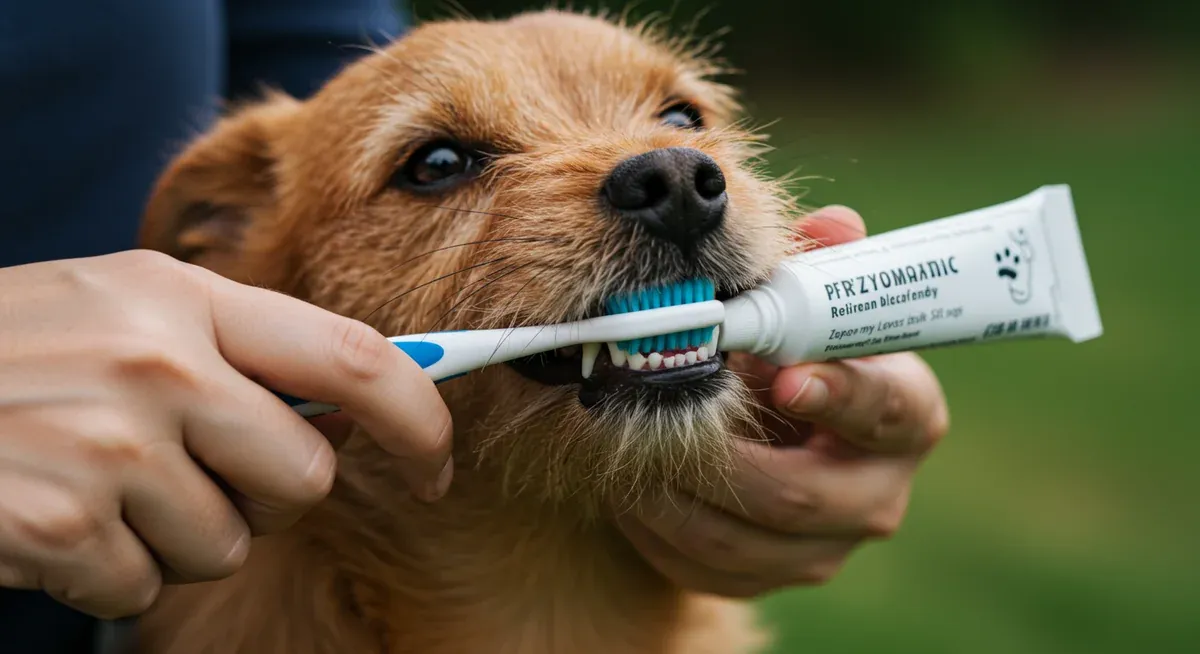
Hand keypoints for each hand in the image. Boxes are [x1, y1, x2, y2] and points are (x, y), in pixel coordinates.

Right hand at [0, 250, 452, 617]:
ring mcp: (109, 443)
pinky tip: (56, 518)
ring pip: (229, 543)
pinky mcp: (61, 522)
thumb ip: (234, 348)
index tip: (438, 460)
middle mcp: (157, 362)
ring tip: (102, 485)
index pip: (352, 357)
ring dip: (178, 536)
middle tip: (193, 474)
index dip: (420, 415)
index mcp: (182, 297)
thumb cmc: (15, 353)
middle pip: (304, 475)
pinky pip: (145, 584)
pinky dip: (109, 571)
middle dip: (268, 497)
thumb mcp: (123, 310)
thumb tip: (352, 410)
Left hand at [617, 206, 949, 596]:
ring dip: (670, 494)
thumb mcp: (809, 302)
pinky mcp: (770, 578)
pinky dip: (655, 532)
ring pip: (740, 540)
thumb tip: (831, 225)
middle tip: (659, 417)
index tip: (786, 376)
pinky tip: (623, 489)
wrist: (772, 430)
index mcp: (904, 414)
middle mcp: (876, 492)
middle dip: (719, 456)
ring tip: (620, 447)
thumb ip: (818, 265)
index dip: (839, 394)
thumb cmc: (792, 350)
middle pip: (801, 497)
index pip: (885, 409)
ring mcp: (825, 547)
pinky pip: (706, 570)